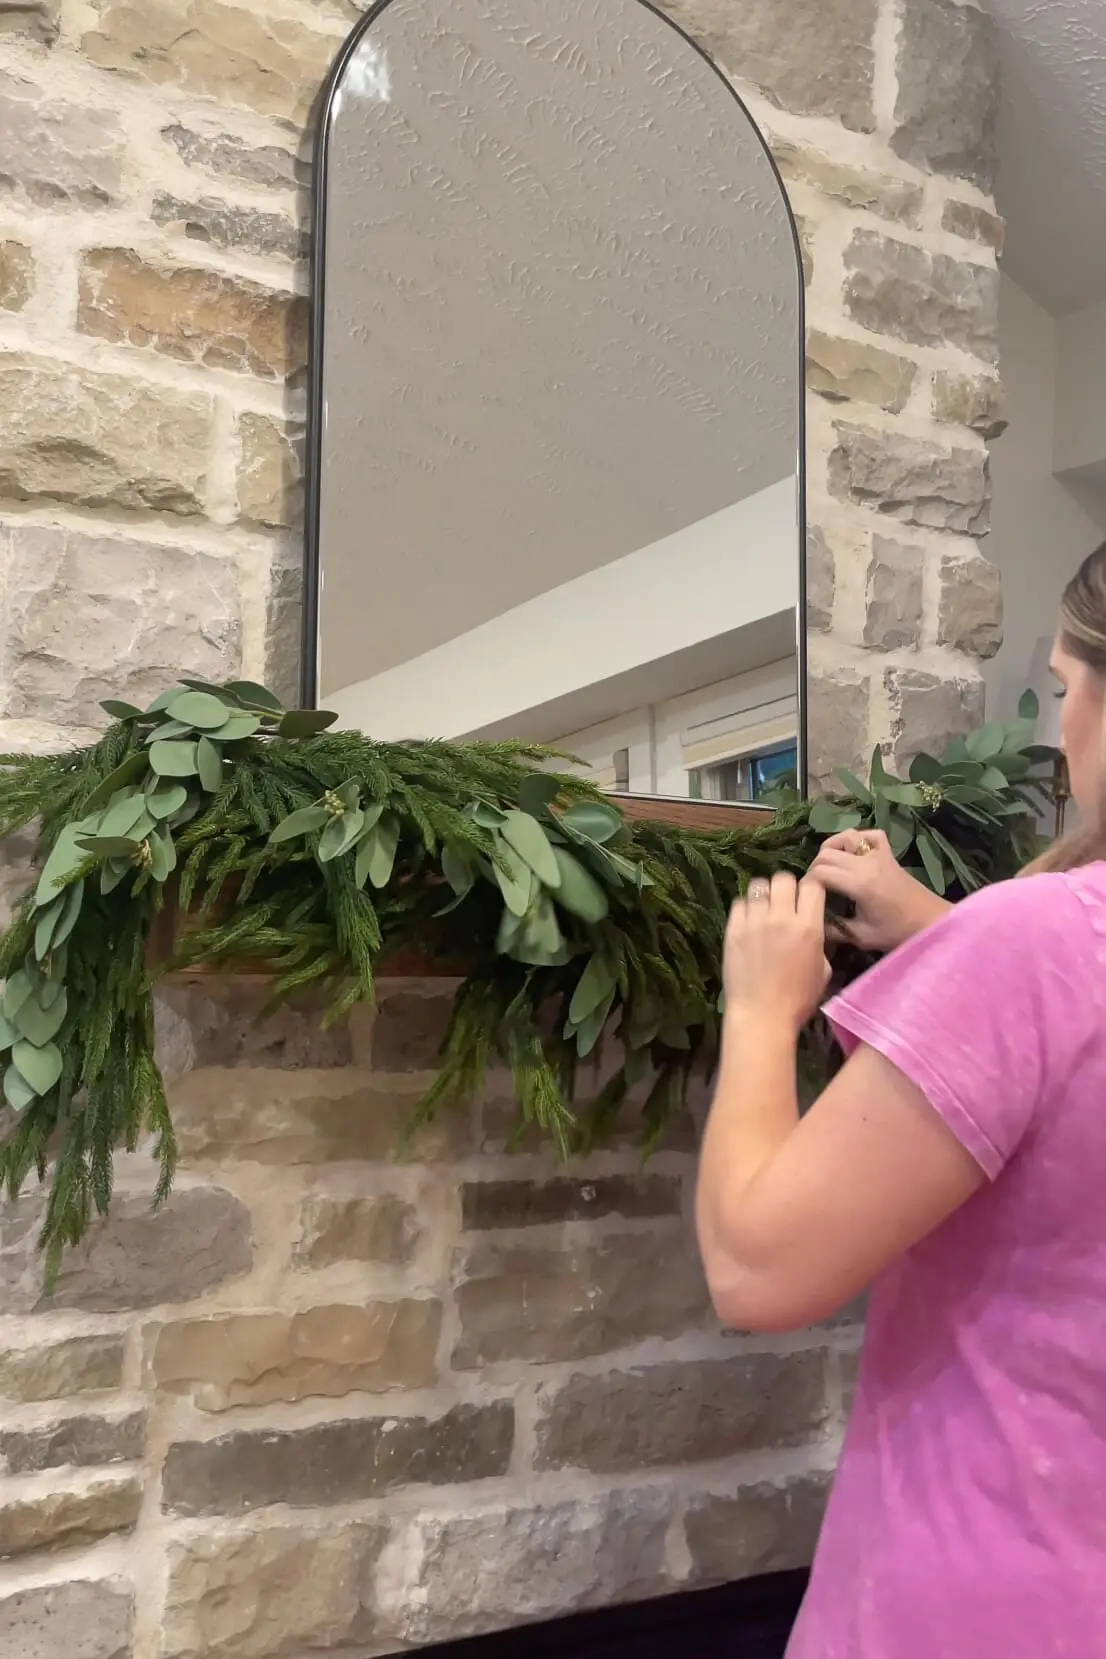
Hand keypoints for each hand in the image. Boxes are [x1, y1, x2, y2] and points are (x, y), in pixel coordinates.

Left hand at [723, 871, 830, 1033]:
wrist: (762, 1016)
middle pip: (783, 878)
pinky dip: (745, 908)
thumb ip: (818, 942)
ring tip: (764, 908)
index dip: (811, 888)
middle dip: (786, 887)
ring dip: (764, 894)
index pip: (813, 885)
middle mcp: (782, 918)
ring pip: (758, 885)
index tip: (808, 896)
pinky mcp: (733, 930)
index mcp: (809, 928)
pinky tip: (748, 921)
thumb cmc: (797, 1000)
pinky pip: (739, 903)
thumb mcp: (822, 971)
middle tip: (784, 902)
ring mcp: (754, 922)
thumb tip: (811, 930)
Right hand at [806, 829, 950, 952]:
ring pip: (846, 837)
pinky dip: (859, 839)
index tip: (808, 896)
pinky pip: (871, 835)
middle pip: (827, 853)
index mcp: (859, 883)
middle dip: (815, 867)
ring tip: (828, 866)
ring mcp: (879, 854)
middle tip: (816, 886)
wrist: (931, 922)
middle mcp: (867, 863)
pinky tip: (854, 852)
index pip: (819, 872)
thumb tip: (812, 924)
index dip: (808, 882)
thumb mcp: (861, 936)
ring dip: (832, 848)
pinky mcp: (889, 854)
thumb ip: (833, 930)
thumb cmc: (897, 932)